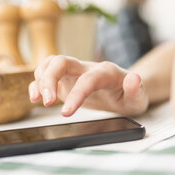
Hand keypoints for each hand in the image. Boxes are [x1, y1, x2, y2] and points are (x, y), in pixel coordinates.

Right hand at [28, 55, 148, 116]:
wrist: (125, 91)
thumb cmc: (131, 95)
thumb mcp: (139, 97)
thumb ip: (136, 89)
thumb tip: (134, 78)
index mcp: (106, 72)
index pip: (88, 79)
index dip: (76, 94)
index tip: (67, 113)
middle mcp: (87, 68)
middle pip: (62, 61)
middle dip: (49, 79)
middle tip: (47, 102)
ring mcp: (74, 73)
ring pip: (51, 64)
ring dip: (41, 80)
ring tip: (39, 100)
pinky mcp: (65, 80)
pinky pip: (46, 74)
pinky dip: (37, 84)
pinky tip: (35, 97)